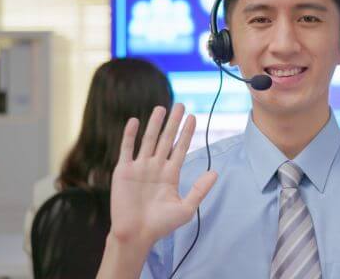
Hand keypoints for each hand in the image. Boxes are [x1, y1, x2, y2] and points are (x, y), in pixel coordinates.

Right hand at [109, 103, 217, 247]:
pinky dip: (130, 135)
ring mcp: (139, 168)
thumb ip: (199, 189)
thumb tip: (215, 172)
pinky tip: (135, 121)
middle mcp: (156, 167)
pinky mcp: (123, 171)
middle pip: (167, 139)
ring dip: (155, 124)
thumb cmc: (161, 225)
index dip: (186, 133)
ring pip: (149, 140)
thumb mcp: (186, 208)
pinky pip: (127, 149)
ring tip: (161, 108)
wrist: (136, 236)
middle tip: (180, 105)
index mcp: (171, 174)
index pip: (181, 148)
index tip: (193, 117)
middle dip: (174, 122)